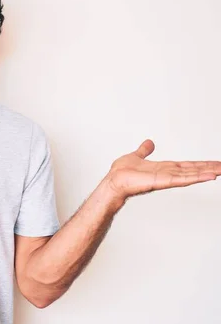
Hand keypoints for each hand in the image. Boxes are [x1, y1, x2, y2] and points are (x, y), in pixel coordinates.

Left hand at [105, 139, 220, 200]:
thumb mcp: (136, 156)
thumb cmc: (121, 173)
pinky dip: (196, 177)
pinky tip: (209, 176)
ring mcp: (166, 178)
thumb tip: (149, 142)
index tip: (214, 163)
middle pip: (193, 170)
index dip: (201, 164)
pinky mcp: (162, 181)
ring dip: (207, 173)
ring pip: (191, 175)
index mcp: (163, 168)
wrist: (113, 181)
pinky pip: (182, 179)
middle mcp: (167, 173)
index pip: (186, 165)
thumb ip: (144, 150)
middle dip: (209, 168)